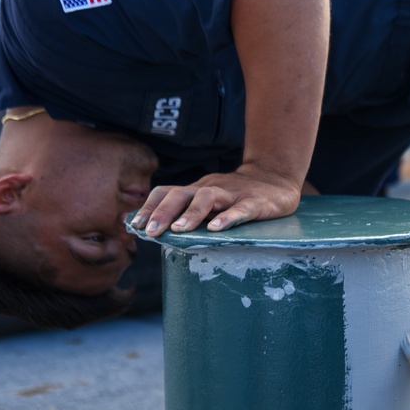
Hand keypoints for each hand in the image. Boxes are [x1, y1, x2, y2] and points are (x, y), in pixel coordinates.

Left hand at [129, 164, 301, 236]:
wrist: (276, 177)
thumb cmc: (239, 194)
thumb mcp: (211, 198)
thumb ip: (189, 210)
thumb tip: (156, 228)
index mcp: (197, 190)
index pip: (166, 193)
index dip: (148, 207)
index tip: (133, 226)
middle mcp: (211, 189)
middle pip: (181, 194)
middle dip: (162, 212)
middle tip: (150, 232)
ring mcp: (233, 194)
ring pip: (208, 199)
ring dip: (191, 214)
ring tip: (179, 230)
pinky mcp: (255, 202)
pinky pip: (240, 210)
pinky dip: (227, 219)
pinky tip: (216, 230)